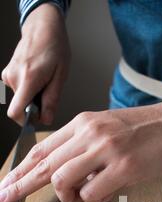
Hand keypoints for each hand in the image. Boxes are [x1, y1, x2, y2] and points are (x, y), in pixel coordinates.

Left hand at [0, 100, 161, 201]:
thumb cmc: (153, 130)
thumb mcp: (112, 131)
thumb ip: (88, 150)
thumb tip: (73, 180)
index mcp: (85, 123)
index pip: (42, 149)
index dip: (20, 169)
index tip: (6, 184)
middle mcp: (90, 133)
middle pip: (43, 165)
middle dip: (20, 185)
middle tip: (3, 199)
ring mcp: (106, 149)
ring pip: (62, 180)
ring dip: (67, 196)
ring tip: (81, 195)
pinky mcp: (124, 166)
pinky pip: (92, 194)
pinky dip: (94, 201)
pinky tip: (107, 194)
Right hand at [1, 4, 69, 124]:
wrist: (42, 28)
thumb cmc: (54, 48)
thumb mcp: (60, 77)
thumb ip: (52, 100)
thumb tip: (46, 120)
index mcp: (28, 79)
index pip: (16, 111)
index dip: (25, 122)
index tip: (35, 121)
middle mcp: (14, 77)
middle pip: (22, 106)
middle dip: (35, 106)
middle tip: (48, 93)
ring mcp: (9, 75)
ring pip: (21, 98)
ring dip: (33, 97)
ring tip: (44, 82)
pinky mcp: (8, 73)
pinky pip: (19, 90)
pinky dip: (29, 90)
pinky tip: (38, 78)